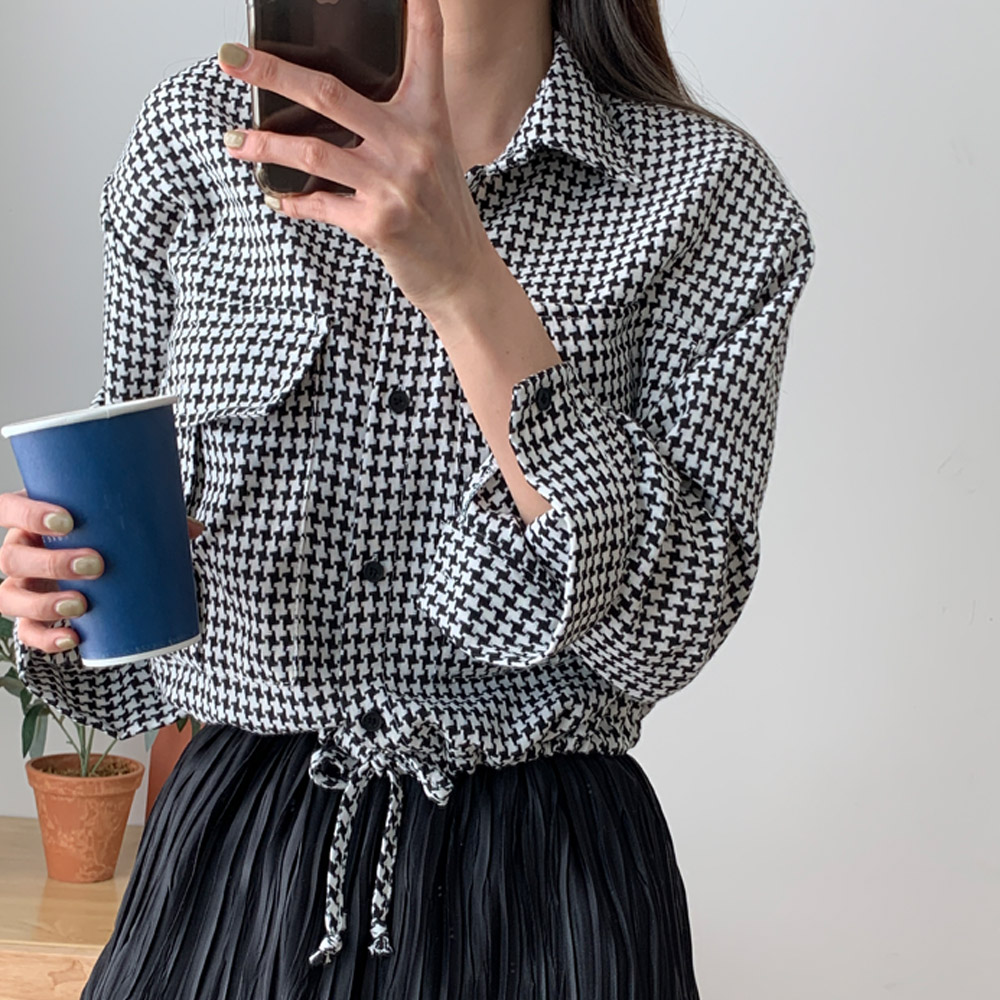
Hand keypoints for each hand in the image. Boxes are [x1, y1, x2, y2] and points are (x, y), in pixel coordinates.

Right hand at [0, 489, 203, 653]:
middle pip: (12, 557)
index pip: (9, 509)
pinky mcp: (31, 615)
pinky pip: (26, 632)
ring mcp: (21, 585)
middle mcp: (18, 551)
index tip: (68, 521)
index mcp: (30, 519)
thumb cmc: (98, 533)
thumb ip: (150, 519)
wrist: (90, 561)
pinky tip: (72, 638)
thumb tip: (194, 530)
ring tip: (82, 605)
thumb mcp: (117, 522)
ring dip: (44, 603)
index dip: (28, 514)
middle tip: (95, 565)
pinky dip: (45, 639)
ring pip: (10, 597)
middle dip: (52, 563)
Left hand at [217, 0, 496, 320]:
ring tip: (235, 141)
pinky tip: (274, 194)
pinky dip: (290, 200)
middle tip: (232, 58)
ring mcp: (393, 186)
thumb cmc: (442, 214)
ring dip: (265, 145)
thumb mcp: (436, 158)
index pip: (426, 52)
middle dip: (272, 72)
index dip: (417, 12)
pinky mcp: (377, 225)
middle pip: (331, 93)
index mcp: (429, 120)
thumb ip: (396, 126)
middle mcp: (411, 146)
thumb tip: (330, 105)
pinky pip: (319, 205)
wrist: (461, 274)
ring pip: (313, 151)